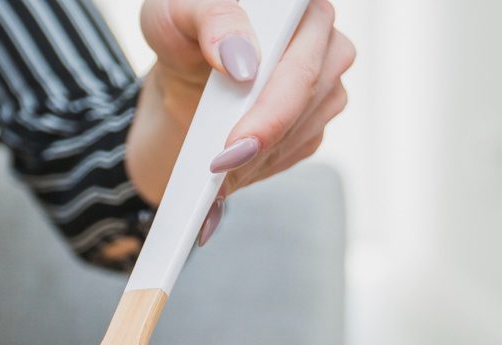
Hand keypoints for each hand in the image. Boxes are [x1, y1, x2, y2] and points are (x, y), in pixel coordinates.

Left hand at [132, 0, 353, 238]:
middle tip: (223, 162)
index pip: (302, 48)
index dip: (277, 94)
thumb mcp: (176, 12)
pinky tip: (231, 172)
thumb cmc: (181, 33)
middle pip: (309, 92)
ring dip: (260, 155)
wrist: (183, 73)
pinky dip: (261, 165)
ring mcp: (325, 81)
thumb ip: (211, 19)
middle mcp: (321, 37)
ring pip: (305, 127)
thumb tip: (242, 58)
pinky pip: (297, 149)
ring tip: (216, 169)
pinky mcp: (316, 118)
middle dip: (265, 133)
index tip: (242, 132)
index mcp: (295, 5)